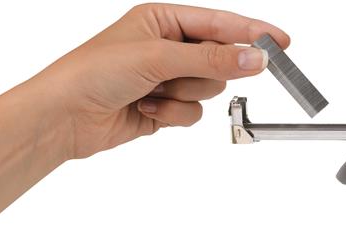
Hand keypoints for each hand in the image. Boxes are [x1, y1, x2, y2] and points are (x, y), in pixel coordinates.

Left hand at [0, 4, 288, 223]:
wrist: (64, 117)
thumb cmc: (93, 73)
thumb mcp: (159, 58)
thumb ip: (212, 57)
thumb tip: (256, 57)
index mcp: (163, 19)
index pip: (220, 24)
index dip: (252, 31)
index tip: (282, 42)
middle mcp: (167, 46)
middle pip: (219, 61)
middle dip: (199, 73)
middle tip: (179, 75)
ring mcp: (167, 78)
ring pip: (208, 89)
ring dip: (182, 96)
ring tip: (151, 93)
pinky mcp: (165, 107)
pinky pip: (194, 113)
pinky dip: (173, 115)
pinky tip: (146, 110)